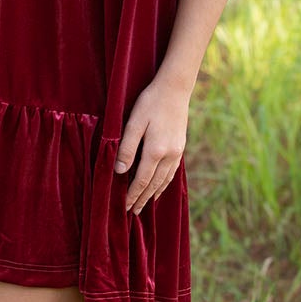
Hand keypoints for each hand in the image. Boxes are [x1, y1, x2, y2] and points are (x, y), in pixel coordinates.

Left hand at [114, 74, 189, 214]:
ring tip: (144, 205)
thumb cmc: (150, 103)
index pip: (141, 180)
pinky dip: (164, 184)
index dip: (132, 195)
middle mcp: (168, 155)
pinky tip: (159, 187)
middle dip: (142, 199)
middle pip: (153, 184)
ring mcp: (177, 152)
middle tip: (132, 213)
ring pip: (164, 180)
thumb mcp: (133, 123)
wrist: (175, 89)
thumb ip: (126, 148)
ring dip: (153, 194)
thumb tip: (119, 171)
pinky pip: (172, 172)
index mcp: (155, 151)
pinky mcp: (180, 147)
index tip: (124, 207)